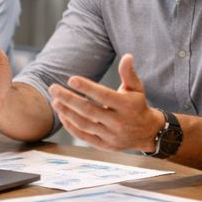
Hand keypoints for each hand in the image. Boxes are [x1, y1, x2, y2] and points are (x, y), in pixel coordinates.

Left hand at [49, 53, 163, 151]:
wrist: (147, 133)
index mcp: (126, 106)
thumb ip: (129, 73)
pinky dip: (71, 127)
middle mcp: (118, 122)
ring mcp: (111, 135)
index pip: (103, 95)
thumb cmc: (138, 105)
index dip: (87, 87)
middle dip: (69, 99)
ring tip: (55, 101)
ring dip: (67, 112)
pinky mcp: (104, 145)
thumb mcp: (137, 88)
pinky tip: (62, 115)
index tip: (71, 79)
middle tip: (53, 88)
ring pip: (84, 124)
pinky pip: (84, 136)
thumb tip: (127, 56)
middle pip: (89, 110)